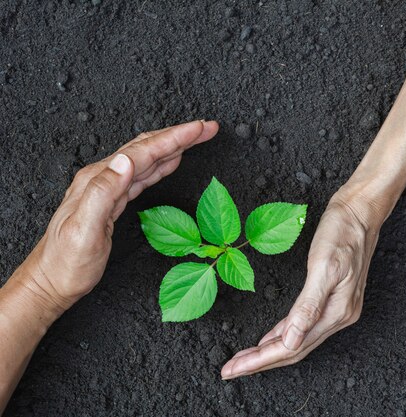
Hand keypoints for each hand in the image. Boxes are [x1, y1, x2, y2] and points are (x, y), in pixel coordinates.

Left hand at [19, 120, 218, 312]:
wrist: (50, 282)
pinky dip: (161, 164)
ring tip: (196, 137)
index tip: (199, 129)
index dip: (174, 138)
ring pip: (146, 159)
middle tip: (207, 127)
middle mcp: (102, 178)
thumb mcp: (84, 230)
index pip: (143, 151)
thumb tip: (126, 161)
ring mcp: (107, 188)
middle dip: (179, 135)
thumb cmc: (67, 263)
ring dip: (173, 146)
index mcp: (98, 180)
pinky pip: (142, 175)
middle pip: (146, 148)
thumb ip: (104, 192)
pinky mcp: (112, 201)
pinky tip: (171, 161)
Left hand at [221, 190, 382, 378]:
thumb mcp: (324, 267)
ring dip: (269, 351)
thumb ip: (308, 306)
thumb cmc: (343, 234)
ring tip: (244, 360)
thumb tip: (291, 342)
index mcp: (337, 312)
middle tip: (231, 370)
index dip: (261, 360)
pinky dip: (283, 334)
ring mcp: (336, 309)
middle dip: (260, 362)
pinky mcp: (331, 299)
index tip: (235, 368)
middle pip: (293, 350)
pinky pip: (303, 326)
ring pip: (297, 341)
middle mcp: (338, 316)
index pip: (292, 347)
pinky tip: (271, 338)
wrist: (360, 213)